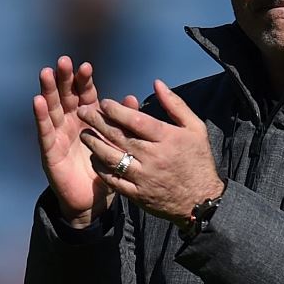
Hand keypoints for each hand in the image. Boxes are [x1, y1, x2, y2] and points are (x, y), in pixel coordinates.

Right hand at [32, 56, 139, 226]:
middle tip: (63, 60)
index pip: (85, 95)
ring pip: (52, 109)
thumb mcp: (116, 143)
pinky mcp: (49, 151)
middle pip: (66, 96)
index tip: (86, 66)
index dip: (84, 81)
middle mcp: (71, 123)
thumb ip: (123, 121)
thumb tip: (132, 97)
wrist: (93, 199)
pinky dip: (41, 116)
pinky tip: (37, 101)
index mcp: (88, 119)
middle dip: (64, 78)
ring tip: (46, 73)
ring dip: (49, 91)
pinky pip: (45, 131)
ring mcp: (58, 136)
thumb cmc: (106, 168)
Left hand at [77, 79, 223, 225]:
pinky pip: (113, 180)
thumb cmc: (198, 160)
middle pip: (119, 137)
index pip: (135, 120)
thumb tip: (157, 83)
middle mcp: (153, 157)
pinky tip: (95, 159)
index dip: (116, 110)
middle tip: (82, 112)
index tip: (103, 103)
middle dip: (97, 122)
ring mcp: (144, 177)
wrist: (202, 201)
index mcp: (167, 139)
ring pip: (112, 158)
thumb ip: (175, 104)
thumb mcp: (195, 128)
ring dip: (94, 145)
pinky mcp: (138, 194)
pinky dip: (101, 169)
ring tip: (84, 135)